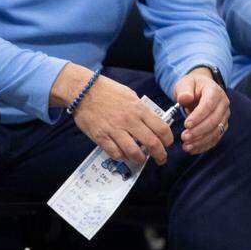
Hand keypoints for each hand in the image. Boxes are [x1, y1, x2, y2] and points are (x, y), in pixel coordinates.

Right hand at [53, 64, 172, 164]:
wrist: (83, 90)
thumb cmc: (106, 90)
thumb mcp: (130, 95)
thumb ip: (141, 109)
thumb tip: (150, 122)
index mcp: (139, 109)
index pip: (162, 129)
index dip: (168, 140)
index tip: (166, 143)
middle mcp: (129, 121)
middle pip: (152, 144)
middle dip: (160, 155)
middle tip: (160, 158)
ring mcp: (114, 129)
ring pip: (134, 152)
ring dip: (140, 159)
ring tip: (141, 159)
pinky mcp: (101, 136)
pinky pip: (115, 153)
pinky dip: (122, 157)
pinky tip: (123, 154)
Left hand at [174, 68, 229, 153]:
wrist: (200, 89)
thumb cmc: (192, 86)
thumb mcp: (185, 83)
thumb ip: (184, 90)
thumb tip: (184, 98)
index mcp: (215, 92)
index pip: (209, 105)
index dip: (198, 116)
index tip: (186, 124)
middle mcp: (223, 105)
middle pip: (214, 120)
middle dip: (199, 131)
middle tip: (184, 137)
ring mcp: (224, 116)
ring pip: (216, 131)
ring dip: (201, 141)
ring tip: (186, 146)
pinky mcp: (221, 126)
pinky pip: (215, 138)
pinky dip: (204, 145)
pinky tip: (192, 149)